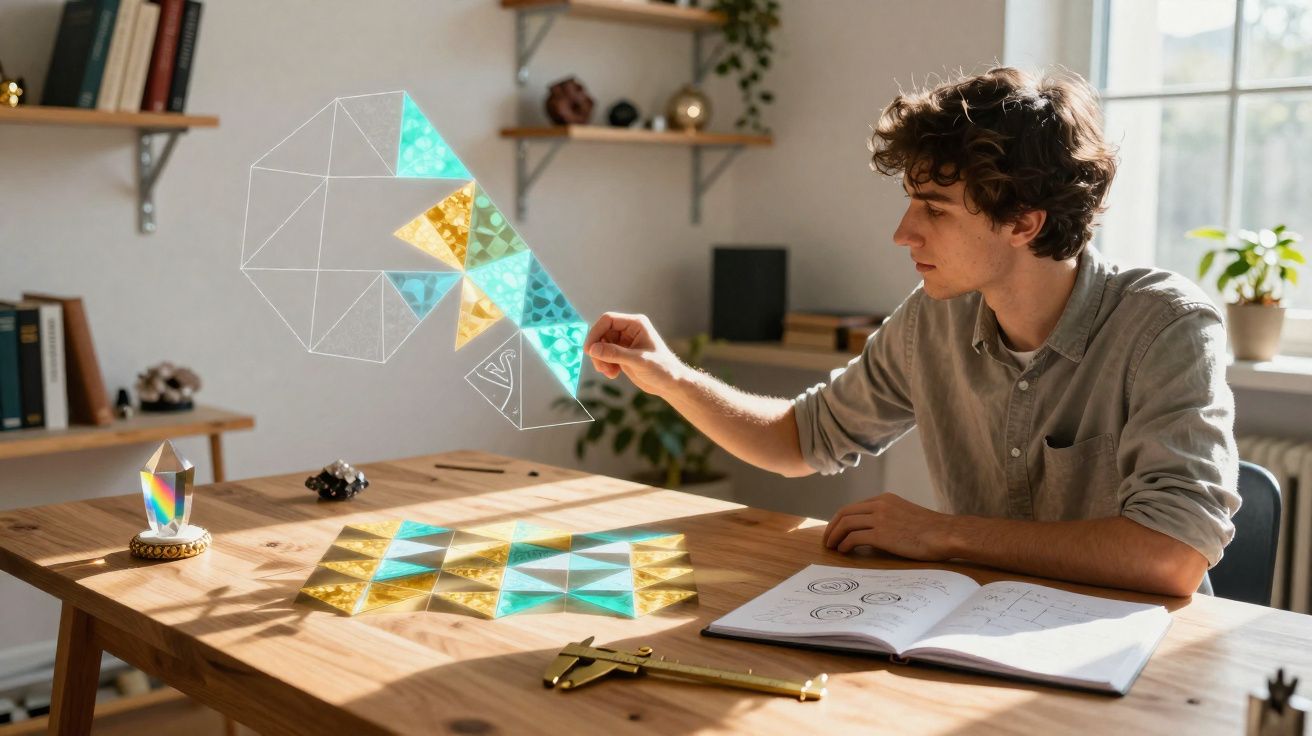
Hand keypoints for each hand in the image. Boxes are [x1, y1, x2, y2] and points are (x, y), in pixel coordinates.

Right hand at [583, 312, 686, 396]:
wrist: (670, 383)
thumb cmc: (661, 369)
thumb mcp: (638, 361)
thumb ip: (615, 354)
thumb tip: (593, 349)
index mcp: (635, 324)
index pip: (608, 320)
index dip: (596, 333)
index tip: (589, 350)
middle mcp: (629, 330)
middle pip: (602, 333)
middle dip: (598, 350)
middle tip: (600, 367)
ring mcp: (625, 342)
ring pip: (601, 345)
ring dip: (600, 359)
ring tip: (609, 373)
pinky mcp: (622, 353)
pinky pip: (605, 355)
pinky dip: (604, 364)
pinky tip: (613, 374)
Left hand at [822, 493, 955, 560]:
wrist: (946, 533)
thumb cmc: (931, 529)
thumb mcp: (905, 515)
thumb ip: (888, 517)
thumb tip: (873, 532)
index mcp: (884, 499)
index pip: (853, 507)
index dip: (840, 519)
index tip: (836, 530)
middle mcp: (879, 505)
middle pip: (844, 513)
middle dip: (832, 527)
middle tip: (827, 540)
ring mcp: (880, 518)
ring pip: (846, 524)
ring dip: (835, 536)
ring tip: (832, 547)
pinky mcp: (882, 534)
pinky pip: (854, 537)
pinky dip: (845, 544)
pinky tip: (844, 551)